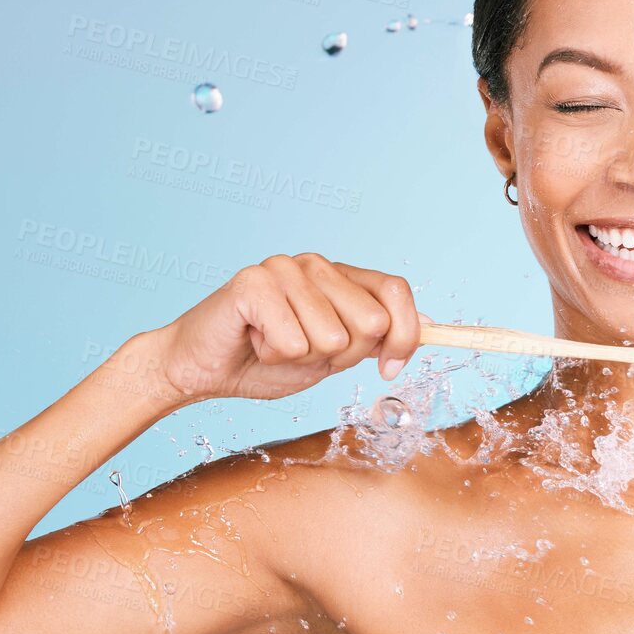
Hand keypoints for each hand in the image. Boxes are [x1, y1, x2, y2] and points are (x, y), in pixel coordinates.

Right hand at [149, 254, 423, 404]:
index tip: (387, 369)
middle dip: (340, 355)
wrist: (201, 369)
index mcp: (339, 276)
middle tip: (301, 350)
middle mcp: (315, 264)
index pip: (395, 291)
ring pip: (331, 337)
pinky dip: (273, 356)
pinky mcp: (253, 282)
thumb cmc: (265, 360)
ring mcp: (284, 268)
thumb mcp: (332, 356)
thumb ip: (375, 339)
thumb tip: (433, 328)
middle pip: (370, 321)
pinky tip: (253, 340)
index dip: (404, 336)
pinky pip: (292, 342)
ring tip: (271, 344)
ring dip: (300, 358)